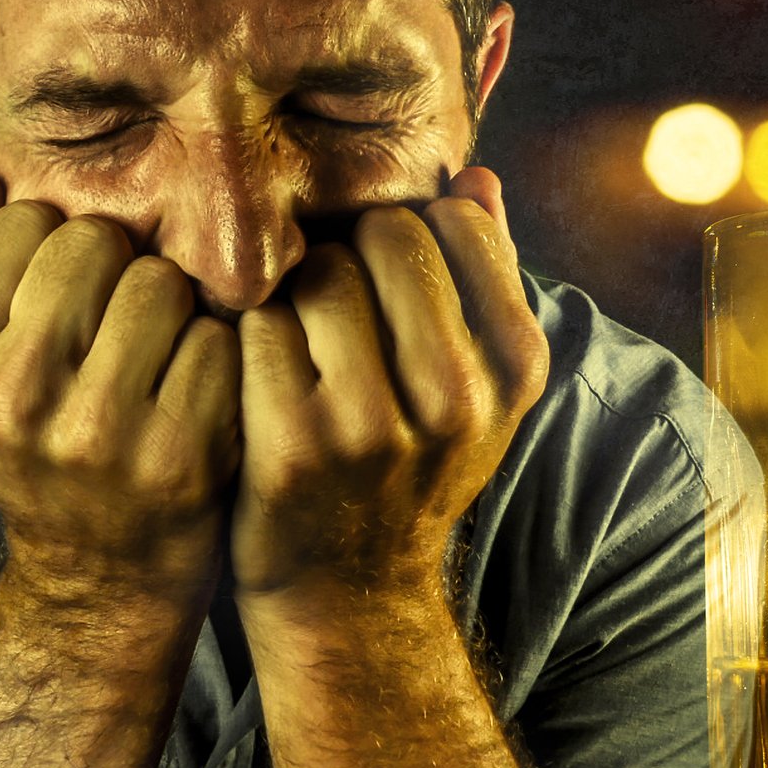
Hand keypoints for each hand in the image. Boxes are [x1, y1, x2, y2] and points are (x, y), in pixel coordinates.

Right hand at [0, 182, 240, 598]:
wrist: (98, 566)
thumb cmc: (37, 439)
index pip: (24, 220)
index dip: (55, 246)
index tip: (59, 301)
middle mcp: (9, 396)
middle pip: (95, 241)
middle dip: (115, 268)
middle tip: (113, 328)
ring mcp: (97, 431)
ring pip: (160, 282)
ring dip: (170, 307)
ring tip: (152, 356)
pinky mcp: (179, 454)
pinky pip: (218, 339)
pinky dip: (214, 356)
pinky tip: (189, 395)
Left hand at [229, 167, 548, 604]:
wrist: (348, 591)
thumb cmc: (410, 463)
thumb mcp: (477, 384)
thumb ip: (484, 276)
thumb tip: (474, 177)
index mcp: (515, 368)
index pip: (453, 222)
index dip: (409, 234)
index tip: (392, 281)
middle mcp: (456, 398)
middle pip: (384, 238)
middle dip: (351, 255)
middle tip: (337, 310)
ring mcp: (373, 426)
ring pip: (319, 274)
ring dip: (298, 294)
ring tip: (303, 343)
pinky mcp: (291, 445)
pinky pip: (260, 325)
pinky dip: (252, 338)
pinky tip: (262, 376)